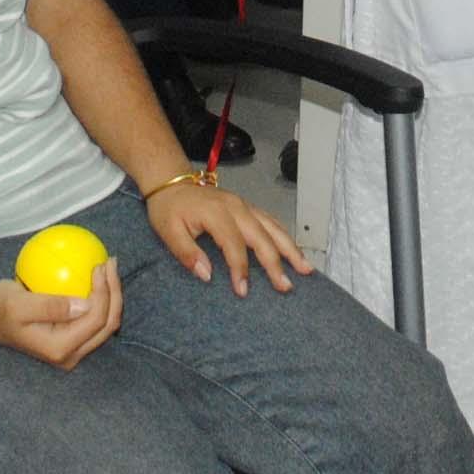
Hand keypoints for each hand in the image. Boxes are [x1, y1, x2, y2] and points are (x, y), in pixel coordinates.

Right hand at [0, 262, 121, 369]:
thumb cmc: (0, 307)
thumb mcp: (17, 304)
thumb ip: (50, 306)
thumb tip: (86, 304)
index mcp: (60, 348)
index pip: (95, 320)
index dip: (104, 292)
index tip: (98, 265)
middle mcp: (71, 354)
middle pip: (107, 324)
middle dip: (115, 292)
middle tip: (110, 261)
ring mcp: (73, 348)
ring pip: (106, 322)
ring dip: (112, 294)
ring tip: (109, 265)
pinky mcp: (73, 337)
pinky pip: (95, 317)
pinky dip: (101, 296)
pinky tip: (99, 273)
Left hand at [144, 183, 311, 296]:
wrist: (172, 182)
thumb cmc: (169, 209)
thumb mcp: (168, 231)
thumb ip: (186, 252)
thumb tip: (206, 275)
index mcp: (216, 213)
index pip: (234, 244)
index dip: (240, 268)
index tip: (243, 291)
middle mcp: (236, 207)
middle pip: (262, 237)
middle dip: (276, 263)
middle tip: (285, 286)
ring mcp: (245, 205)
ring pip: (273, 227)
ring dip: (290, 248)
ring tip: (306, 268)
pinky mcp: (248, 207)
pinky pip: (271, 221)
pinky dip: (285, 237)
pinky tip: (293, 251)